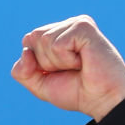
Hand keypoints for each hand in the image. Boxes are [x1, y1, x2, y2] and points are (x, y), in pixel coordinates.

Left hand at [10, 15, 124, 122]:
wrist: (103, 100)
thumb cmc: (77, 91)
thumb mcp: (40, 85)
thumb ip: (22, 71)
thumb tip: (25, 51)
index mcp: (56, 34)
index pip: (27, 42)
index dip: (37, 64)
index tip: (59, 72)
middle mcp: (66, 26)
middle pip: (32, 38)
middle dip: (46, 63)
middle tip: (70, 69)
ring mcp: (75, 24)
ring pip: (44, 40)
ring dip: (59, 62)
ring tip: (78, 65)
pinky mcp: (84, 26)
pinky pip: (58, 44)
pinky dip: (67, 60)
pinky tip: (83, 61)